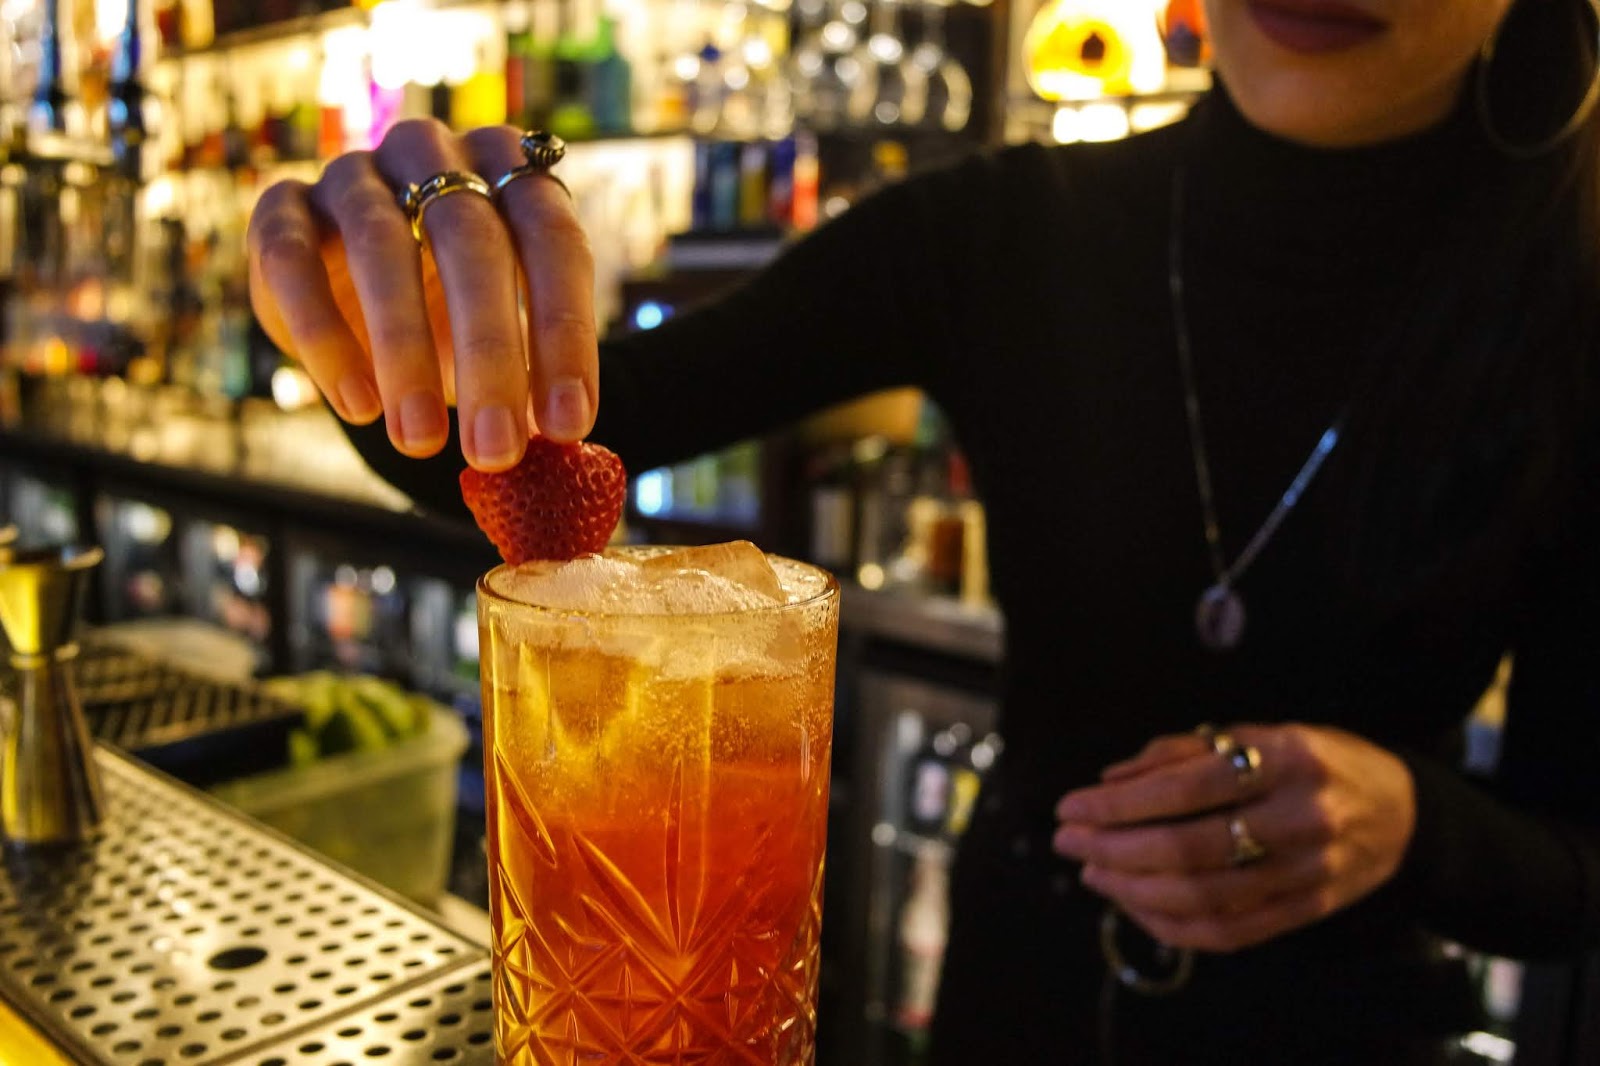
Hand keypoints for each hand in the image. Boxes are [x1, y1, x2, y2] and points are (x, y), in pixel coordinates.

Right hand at [246, 120, 598, 470]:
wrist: (355, 285)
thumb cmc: (453, 307)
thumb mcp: (504, 327)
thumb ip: (531, 370)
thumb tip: (562, 442)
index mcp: (509, 170)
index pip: (553, 240)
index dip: (566, 333)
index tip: (568, 423)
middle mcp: (434, 154)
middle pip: (470, 241)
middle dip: (489, 354)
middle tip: (495, 448)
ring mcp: (354, 174)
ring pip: (380, 246)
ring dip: (404, 351)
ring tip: (421, 440)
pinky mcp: (281, 207)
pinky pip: (293, 263)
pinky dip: (325, 338)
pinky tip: (358, 405)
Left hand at [1051, 723, 1415, 951]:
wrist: (1404, 812)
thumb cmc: (1313, 762)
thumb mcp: (1259, 732)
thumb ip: (1184, 751)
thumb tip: (1110, 780)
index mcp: (1287, 758)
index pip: (1186, 787)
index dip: (1119, 802)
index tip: (1073, 805)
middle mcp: (1302, 817)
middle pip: (1188, 848)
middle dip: (1113, 848)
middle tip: (1067, 841)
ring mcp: (1309, 872)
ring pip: (1204, 897)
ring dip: (1132, 889)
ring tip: (1092, 871)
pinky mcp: (1309, 911)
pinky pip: (1229, 932)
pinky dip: (1171, 925)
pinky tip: (1134, 904)